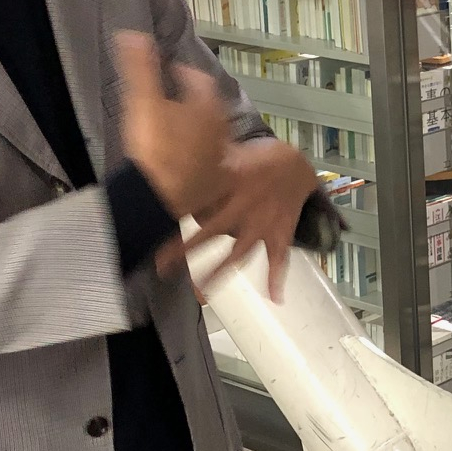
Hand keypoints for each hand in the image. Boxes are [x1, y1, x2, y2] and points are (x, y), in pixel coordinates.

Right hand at [116, 32, 230, 218]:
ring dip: (200, 130)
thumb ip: (139, 66)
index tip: (174, 71)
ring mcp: (220, 159)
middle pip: (211, 109)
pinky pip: (211, 165)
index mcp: (208, 106)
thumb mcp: (142, 100)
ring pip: (214, 137)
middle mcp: (221, 131)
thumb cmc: (154, 144)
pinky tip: (187, 162)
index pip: (201, 80)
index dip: (187, 74)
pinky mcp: (214, 185)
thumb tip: (133, 34)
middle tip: (180, 98)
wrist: (159, 196)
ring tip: (182, 129)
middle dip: (196, 102)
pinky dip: (201, 158)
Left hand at [178, 138, 321, 300]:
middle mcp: (244, 206)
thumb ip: (211, 159)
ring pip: (238, 252)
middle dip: (187, 249)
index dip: (174, 212)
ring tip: (202, 292)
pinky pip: (279, 258)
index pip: (197, 200)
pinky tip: (274, 298)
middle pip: (211, 231)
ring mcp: (263, 223)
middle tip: (164, 266)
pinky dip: (277, 278)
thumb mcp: (235, 152)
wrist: (299, 165)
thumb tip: (179, 157)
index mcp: (231, 183)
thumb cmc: (263, 157)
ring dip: (220, 272)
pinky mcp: (280, 234)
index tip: (151, 226)